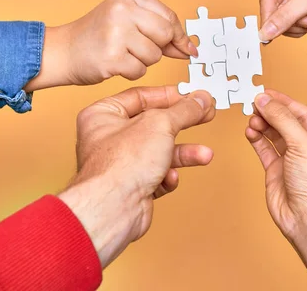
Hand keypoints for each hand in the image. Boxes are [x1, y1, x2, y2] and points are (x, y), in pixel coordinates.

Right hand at [25, 0, 197, 90]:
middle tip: (141, 50)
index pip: (169, 16)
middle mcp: (122, 10)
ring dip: (143, 61)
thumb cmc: (97, 37)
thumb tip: (188, 47)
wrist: (62, 51)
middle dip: (160, 47)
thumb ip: (156, 29)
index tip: (187, 48)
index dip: (180, 35)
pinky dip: (132, 72)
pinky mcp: (112, 57)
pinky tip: (116, 64)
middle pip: (166, 34)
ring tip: (123, 54)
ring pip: (155, 55)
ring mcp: (116, 33)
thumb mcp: (125, 21)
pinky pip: (141, 70)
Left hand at [58, 86, 214, 266]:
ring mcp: (121, 163)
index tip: (191, 96)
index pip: (141, 96)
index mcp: (103, 115)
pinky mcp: (133, 186)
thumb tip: (200, 99)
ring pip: (160, 151)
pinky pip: (158, 175)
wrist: (114, 210)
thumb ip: (184, 110)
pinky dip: (168, 176)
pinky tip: (170, 177)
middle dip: (182, 123)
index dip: (169, 95)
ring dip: (184, 154)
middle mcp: (109, 138)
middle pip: (154, 124)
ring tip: (203, 154)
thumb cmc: (119, 166)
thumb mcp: (161, 124)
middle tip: (203, 115)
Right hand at [246, 90, 306, 289]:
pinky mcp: (276, 171)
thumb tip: (265, 100)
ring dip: (262, 124)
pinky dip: (256, 139)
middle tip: (254, 104)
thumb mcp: (303, 144)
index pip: (302, 113)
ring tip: (252, 119)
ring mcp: (291, 160)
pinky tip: (250, 132)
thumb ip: (282, 119)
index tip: (265, 93)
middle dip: (270, 112)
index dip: (283, 102)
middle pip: (286, 122)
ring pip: (273, 134)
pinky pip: (264, 148)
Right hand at [258, 0, 306, 41]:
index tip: (268, 35)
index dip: (268, 18)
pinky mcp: (297, 15)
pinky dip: (303, 30)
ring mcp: (291, 2)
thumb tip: (265, 32)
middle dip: (293, 21)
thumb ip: (285, 17)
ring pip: (280, 24)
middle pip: (273, 14)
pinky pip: (289, 30)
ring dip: (300, 27)